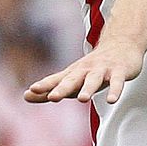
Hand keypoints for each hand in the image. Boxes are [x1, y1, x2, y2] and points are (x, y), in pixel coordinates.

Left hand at [26, 36, 146, 104]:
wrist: (121, 45)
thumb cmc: (91, 68)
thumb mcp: (70, 78)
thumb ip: (49, 89)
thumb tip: (25, 96)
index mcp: (72, 73)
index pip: (56, 80)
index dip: (44, 86)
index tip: (31, 91)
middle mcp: (85, 70)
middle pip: (72, 80)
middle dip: (62, 88)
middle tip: (52, 97)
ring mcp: (102, 70)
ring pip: (94, 80)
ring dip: (88, 89)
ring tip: (82, 99)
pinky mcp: (119, 71)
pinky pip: (117, 81)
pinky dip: (115, 90)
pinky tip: (111, 100)